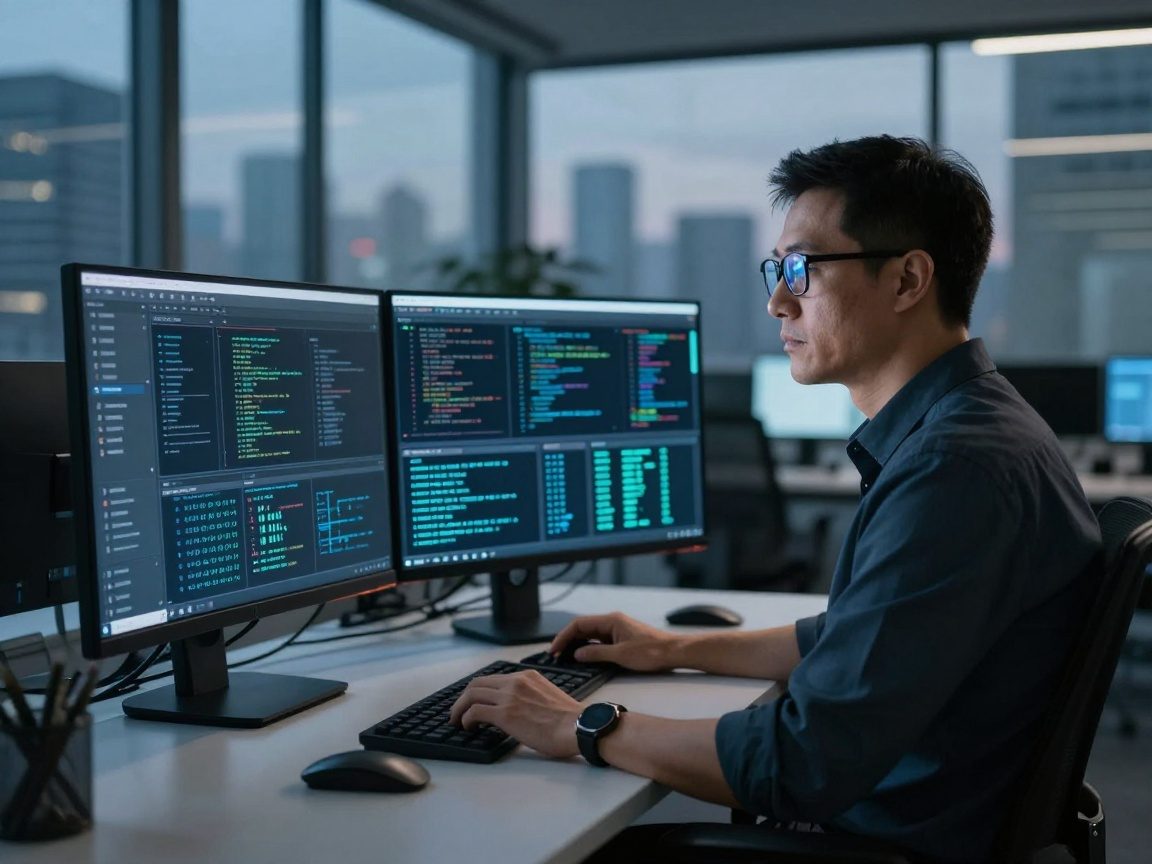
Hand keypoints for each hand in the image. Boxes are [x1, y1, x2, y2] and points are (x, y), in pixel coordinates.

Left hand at [449, 670, 582, 758]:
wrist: (579, 727)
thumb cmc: (570, 721)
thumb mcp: (549, 697)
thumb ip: (532, 696)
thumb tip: (521, 711)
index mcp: (528, 676)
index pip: (494, 679)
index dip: (479, 691)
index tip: (474, 702)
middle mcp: (516, 681)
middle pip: (477, 683)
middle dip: (464, 698)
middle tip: (459, 711)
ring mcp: (509, 696)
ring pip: (471, 694)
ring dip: (459, 708)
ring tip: (456, 721)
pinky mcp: (505, 713)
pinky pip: (475, 711)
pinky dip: (466, 719)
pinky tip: (468, 727)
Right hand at [549, 613, 683, 671]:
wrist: (674, 652)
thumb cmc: (652, 652)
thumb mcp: (620, 655)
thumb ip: (596, 654)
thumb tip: (578, 654)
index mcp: (611, 620)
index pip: (579, 624)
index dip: (563, 637)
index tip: (554, 649)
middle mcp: (613, 622)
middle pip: (583, 628)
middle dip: (567, 640)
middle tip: (556, 655)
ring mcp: (618, 629)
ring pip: (591, 634)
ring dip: (577, 644)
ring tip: (566, 657)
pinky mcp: (622, 638)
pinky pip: (600, 640)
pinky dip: (589, 648)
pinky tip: (584, 657)